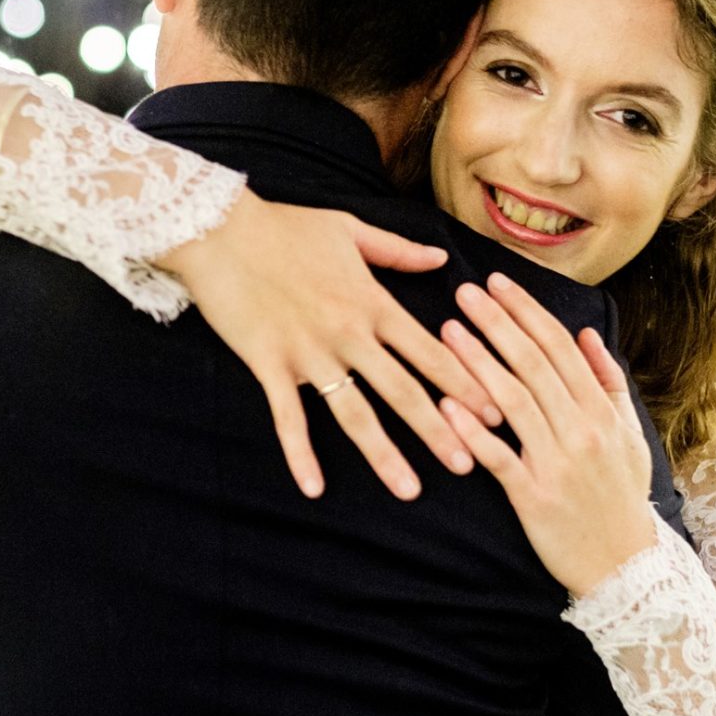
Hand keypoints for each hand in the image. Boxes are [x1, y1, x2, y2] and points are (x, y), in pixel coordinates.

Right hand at [155, 188, 503, 500]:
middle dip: (439, 430)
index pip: (430, 350)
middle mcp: (348, 333)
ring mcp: (308, 352)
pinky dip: (300, 454)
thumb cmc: (286, 226)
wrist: (218, 229)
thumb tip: (442, 259)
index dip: (465, 383)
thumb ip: (399, 251)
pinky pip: (288, 417)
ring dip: (384, 454)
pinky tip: (314, 488)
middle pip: (403, 390)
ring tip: (410, 489)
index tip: (496, 413)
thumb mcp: (351, 229)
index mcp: (372, 302)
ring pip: (354, 413)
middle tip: (471, 465)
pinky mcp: (269, 364)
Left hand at [435, 272, 659, 598]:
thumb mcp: (629, 435)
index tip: (499, 283)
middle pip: (533, 364)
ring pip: (512, 401)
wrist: (626, 566)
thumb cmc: (621, 496)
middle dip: (497, 322)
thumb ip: (608, 383)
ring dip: (477, 362)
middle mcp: (581, 430)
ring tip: (447, 330)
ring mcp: (557, 463)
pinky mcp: (534, 497)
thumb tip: (588, 334)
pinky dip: (471, 430)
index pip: (560, 347)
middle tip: (466, 291)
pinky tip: (444, 404)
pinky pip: (499, 456)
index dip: (527, 312)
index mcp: (601, 411)